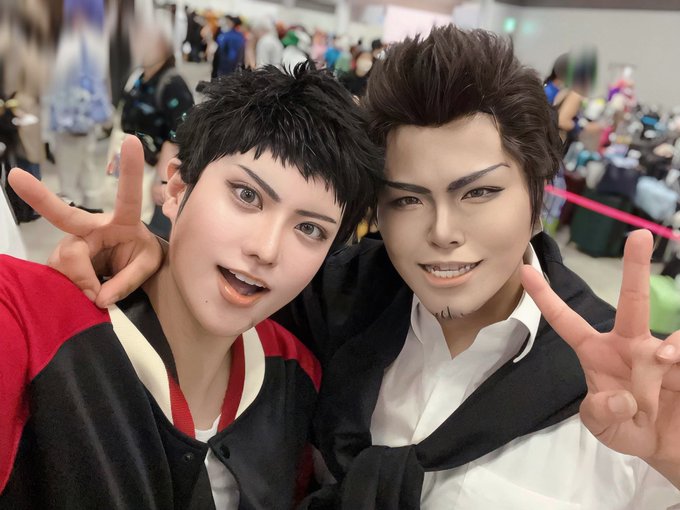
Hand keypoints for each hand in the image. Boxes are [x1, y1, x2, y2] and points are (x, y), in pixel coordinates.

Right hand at [9, 136, 163, 307]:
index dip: (130, 170)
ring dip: (82, 281)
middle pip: (65, 216)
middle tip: (15, 177)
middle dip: (40, 196)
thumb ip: (129, 280)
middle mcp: (92, 225)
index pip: (128, 196)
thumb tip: (99, 297)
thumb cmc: (140, 255)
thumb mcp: (148, 265)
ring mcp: (72, 240)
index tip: (131, 139)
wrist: (126, 267)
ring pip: (65, 260)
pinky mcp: (60, 258)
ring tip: (97, 295)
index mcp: (123, 220)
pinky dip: (72, 290)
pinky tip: (80, 292)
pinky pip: (58, 276)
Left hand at [521, 230, 679, 485]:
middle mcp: (630, 345)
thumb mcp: (602, 426)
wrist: (667, 448)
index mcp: (598, 353)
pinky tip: (673, 369)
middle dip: (635, 268)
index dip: (547, 298)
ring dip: (669, 353)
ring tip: (661, 375)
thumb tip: (621, 398)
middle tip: (640, 235)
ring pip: (670, 337)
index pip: (567, 322)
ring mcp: (662, 354)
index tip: (525, 269)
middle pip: (633, 302)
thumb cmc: (627, 428)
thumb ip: (600, 413)